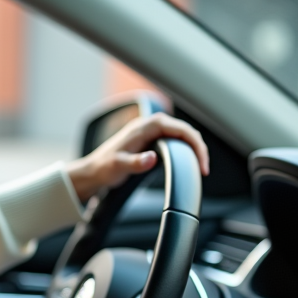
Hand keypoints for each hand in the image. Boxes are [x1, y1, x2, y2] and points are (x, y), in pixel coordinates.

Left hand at [66, 113, 209, 202]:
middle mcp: (149, 125)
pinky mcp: (151, 140)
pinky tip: (188, 162)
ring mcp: (150, 132)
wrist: (92, 171)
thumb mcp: (118, 167)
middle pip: (184, 130)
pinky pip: (174, 141)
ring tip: (200, 167)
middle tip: (204, 169)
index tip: (202, 163)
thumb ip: (135, 163)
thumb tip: (152, 158)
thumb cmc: (103, 168)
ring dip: (193, 149)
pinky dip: (185, 150)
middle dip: (198, 148)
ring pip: (181, 135)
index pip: (180, 129)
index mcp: (145, 126)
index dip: (195, 145)